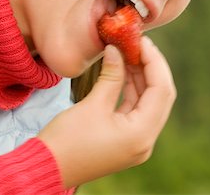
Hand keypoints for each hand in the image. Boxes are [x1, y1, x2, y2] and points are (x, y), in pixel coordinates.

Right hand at [38, 36, 176, 187]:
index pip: (161, 90)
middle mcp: (145, 140)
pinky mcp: (125, 139)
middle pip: (160, 96)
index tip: (142, 41)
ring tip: (130, 52)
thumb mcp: (92, 104)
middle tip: (138, 43)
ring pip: (148, 101)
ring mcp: (136, 141)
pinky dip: (131, 88)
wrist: (47, 167)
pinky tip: (124, 70)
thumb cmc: (67, 140)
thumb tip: (116, 49)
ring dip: (141, 76)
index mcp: (141, 134)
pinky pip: (135, 109)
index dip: (154, 62)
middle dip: (151, 67)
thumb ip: (111, 75)